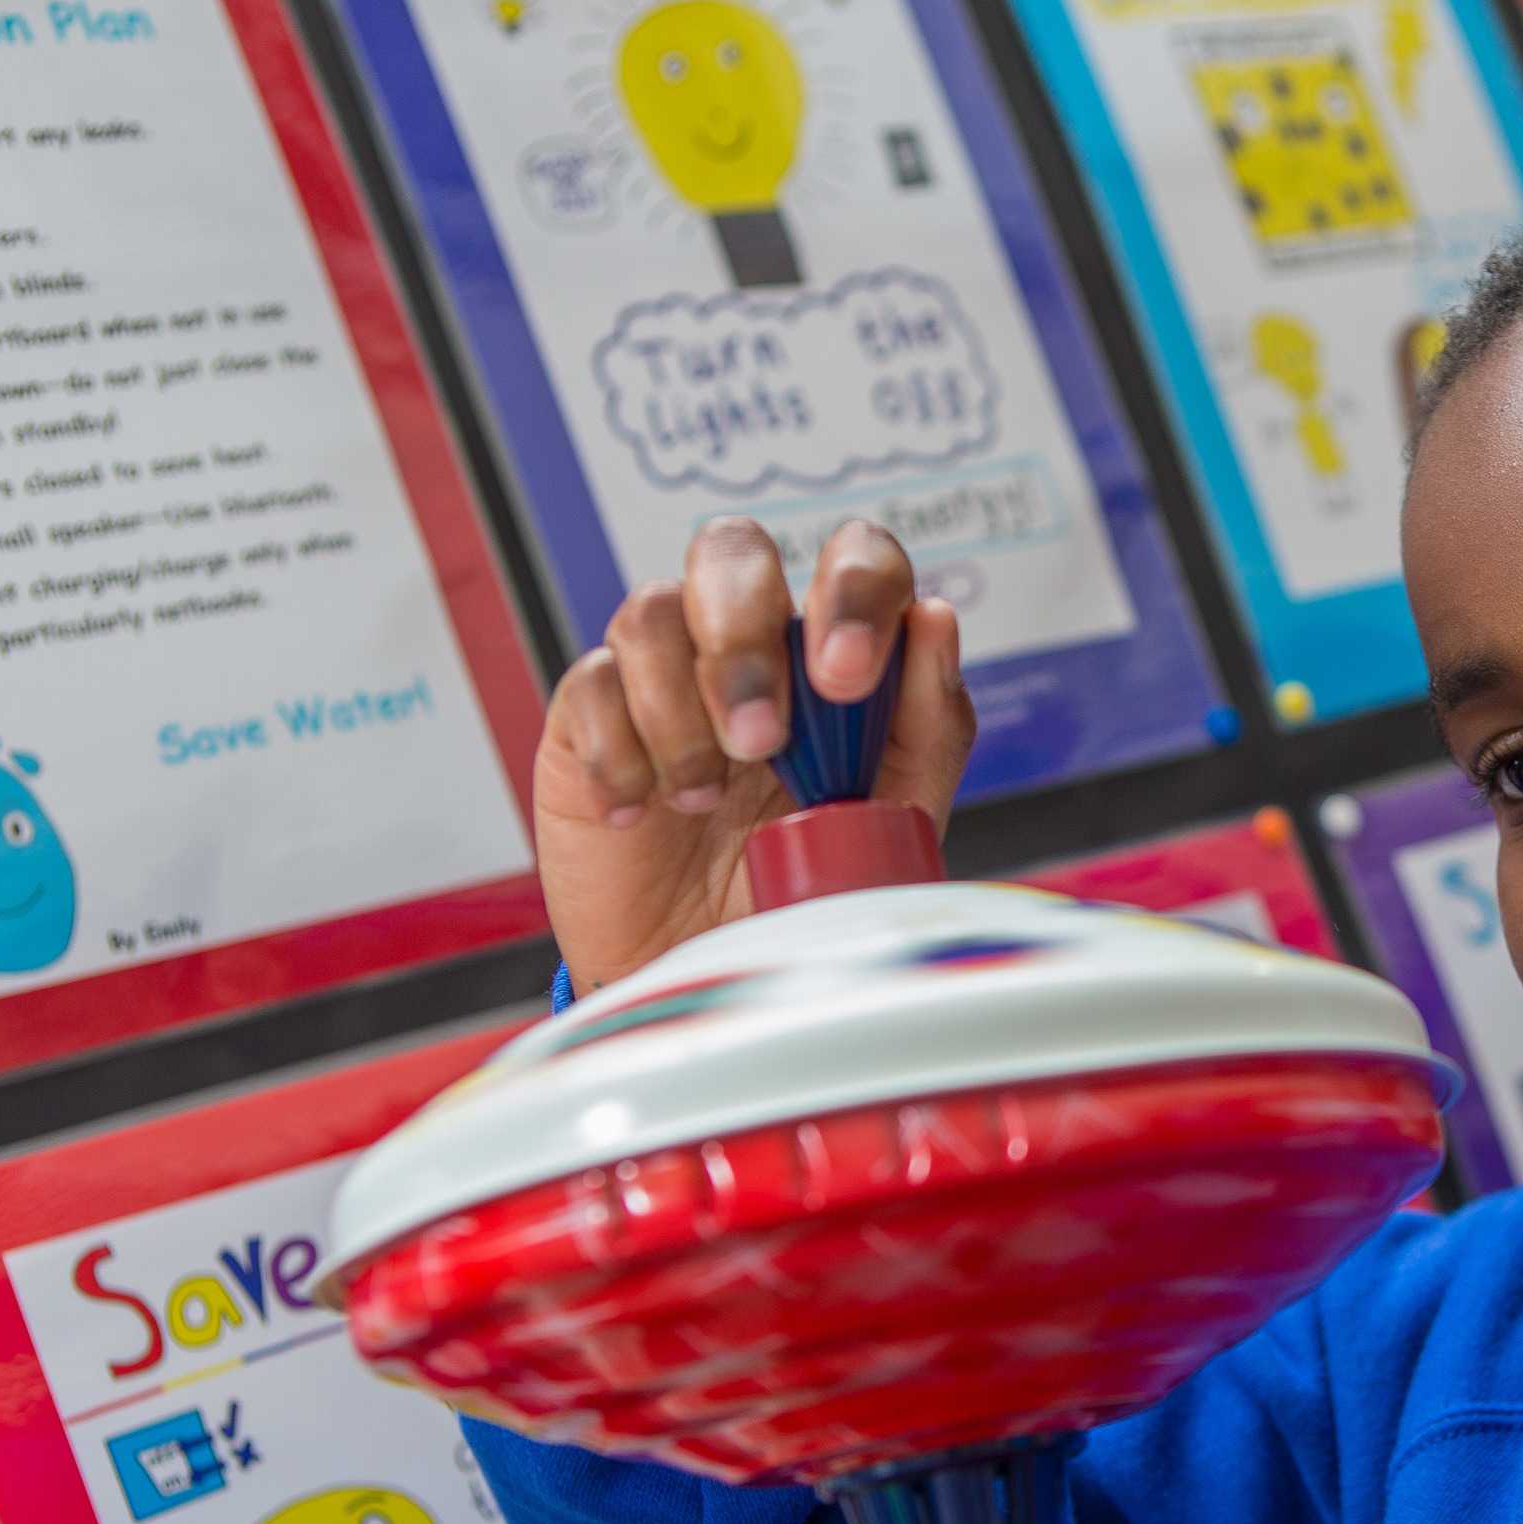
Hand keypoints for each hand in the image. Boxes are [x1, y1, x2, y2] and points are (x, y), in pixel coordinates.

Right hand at [534, 516, 978, 994]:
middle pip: (731, 549)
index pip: (853, 556)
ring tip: (701, 800)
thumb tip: (933, 620)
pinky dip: (619, 753)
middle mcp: (749, 645)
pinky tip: (640, 813)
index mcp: (834, 651)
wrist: (711, 974)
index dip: (852, 589)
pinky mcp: (589, 716)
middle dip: (745, 641)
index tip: (846, 676)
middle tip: (760, 740)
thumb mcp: (893, 820)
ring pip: (652, 612)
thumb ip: (926, 726)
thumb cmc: (806, 887)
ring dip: (680, 711)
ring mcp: (661, 673)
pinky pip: (589, 684)